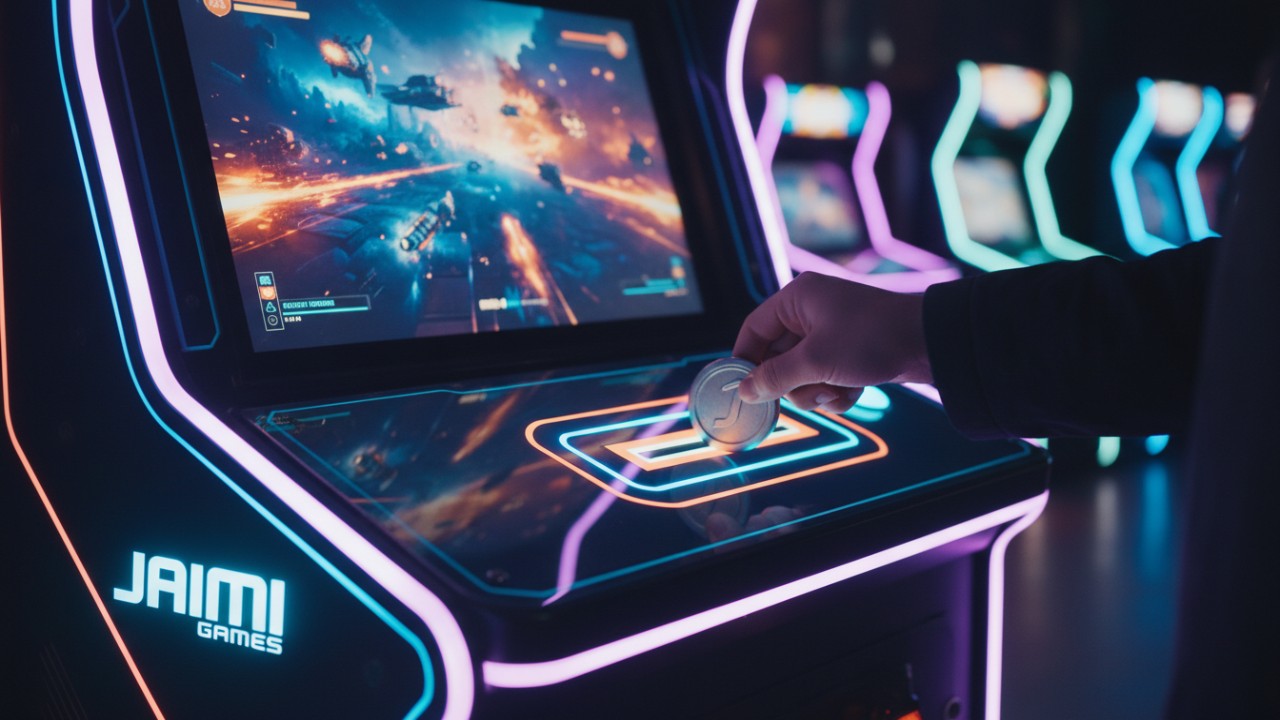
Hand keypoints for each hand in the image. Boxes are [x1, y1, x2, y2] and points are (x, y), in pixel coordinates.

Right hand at [733, 272, 931, 412]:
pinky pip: (825, 378)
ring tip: (838, 391)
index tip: (742, 389)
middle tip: (809, 391)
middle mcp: (811, 313)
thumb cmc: (870, 340)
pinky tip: (855, 392)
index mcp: (797, 300)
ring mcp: (831, 334)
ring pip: (802, 374)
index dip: (745, 360)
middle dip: (793, 383)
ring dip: (817, 391)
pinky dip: (836, 391)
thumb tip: (744, 391)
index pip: (754, 330)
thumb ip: (775, 377)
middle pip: (777, 358)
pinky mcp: (849, 353)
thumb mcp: (816, 361)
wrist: (931, 344)